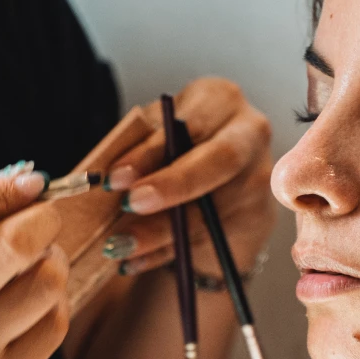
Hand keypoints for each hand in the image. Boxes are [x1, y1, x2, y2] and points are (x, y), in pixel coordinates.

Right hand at [0, 171, 70, 358]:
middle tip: (46, 221)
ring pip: (46, 281)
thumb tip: (24, 179)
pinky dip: (54, 306)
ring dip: (54, 263)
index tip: (32, 183)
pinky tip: (34, 308)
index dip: (4, 189)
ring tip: (38, 267)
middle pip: (14, 243)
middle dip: (44, 220)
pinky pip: (54, 324)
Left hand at [102, 77, 274, 282]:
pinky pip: (212, 239)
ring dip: (162, 232)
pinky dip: (168, 252)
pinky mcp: (259, 216)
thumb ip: (138, 147)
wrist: (221, 177)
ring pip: (214, 210)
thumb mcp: (158, 135)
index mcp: (220, 99)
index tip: (115, 178)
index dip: (151, 153)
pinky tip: (137, 260)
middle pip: (219, 162)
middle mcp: (251, 133)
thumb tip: (98, 177)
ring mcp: (260, 177)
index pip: (188, 124)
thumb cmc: (179, 146)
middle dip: (172, 187)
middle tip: (130, 205)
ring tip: (121, 244)